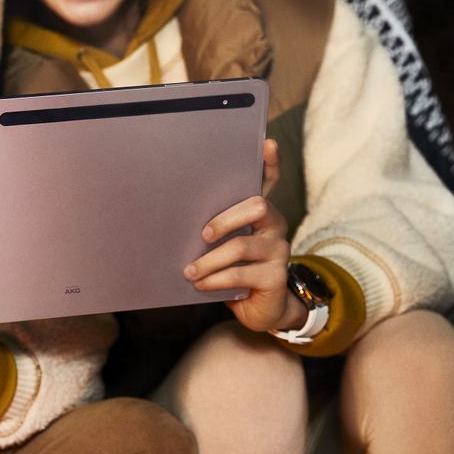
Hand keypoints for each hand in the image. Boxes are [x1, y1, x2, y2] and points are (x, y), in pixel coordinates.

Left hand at [183, 139, 304, 332]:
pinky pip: (241, 273)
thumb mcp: (223, 247)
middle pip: (257, 206)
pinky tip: (201, 284)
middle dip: (224, 219)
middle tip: (201, 235)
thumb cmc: (233, 270)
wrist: (259, 309)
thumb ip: (211, 229)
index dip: (270, 164)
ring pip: (242, 245)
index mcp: (261, 214)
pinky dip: (215, 279)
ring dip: (209, 260)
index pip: (269, 182)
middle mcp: (276, 226)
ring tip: (189, 271)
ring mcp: (279, 251)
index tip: (267, 144)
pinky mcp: (276, 277)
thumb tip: (173, 216)